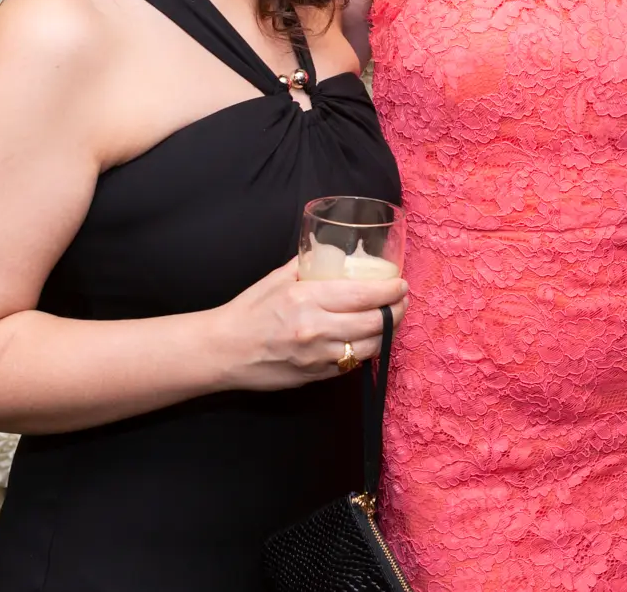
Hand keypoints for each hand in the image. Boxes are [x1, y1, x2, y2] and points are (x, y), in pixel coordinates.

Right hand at [212, 258, 408, 390]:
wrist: (224, 350)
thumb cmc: (249, 310)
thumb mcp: (278, 278)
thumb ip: (309, 264)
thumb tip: (332, 250)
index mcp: (308, 299)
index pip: (363, 295)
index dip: (389, 290)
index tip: (401, 284)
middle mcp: (317, 329)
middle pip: (375, 322)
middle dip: (397, 311)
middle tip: (402, 300)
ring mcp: (318, 356)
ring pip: (369, 347)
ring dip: (387, 333)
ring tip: (392, 319)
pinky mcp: (316, 376)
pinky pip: (352, 364)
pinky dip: (365, 350)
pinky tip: (368, 339)